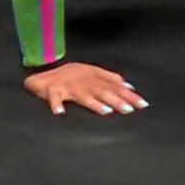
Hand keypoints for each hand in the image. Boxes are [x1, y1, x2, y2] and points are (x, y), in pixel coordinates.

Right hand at [22, 61, 146, 116]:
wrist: (41, 73)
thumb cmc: (68, 75)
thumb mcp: (90, 72)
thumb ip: (109, 78)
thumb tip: (129, 85)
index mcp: (92, 76)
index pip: (113, 86)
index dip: (127, 94)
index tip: (142, 104)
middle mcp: (82, 80)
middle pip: (101, 90)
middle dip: (116, 99)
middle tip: (129, 109)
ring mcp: (67, 86)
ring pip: (83, 95)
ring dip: (93, 103)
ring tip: (106, 111)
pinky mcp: (52, 90)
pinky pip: (54, 98)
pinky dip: (56, 104)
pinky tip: (59, 113)